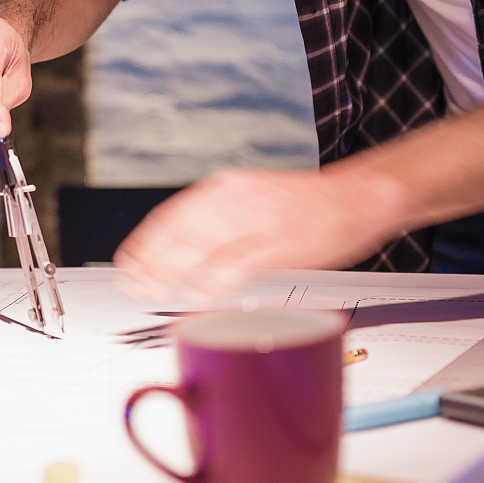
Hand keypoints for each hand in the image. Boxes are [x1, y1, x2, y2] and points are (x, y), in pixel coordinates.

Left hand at [114, 167, 393, 299]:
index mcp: (226, 188)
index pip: (173, 215)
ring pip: (202, 252)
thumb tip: (182, 249)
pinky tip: (196, 294)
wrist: (357, 197)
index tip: (127, 262)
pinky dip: (212, 283)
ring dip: (172, 276)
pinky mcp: (279, 248)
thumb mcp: (251, 198)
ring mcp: (258, 224)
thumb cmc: (305, 205)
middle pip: (180, 235)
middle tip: (132, 286)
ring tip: (152, 293)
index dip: (145, 242)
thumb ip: (218, 222)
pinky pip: (236, 268)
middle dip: (151, 264)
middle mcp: (236, 201)